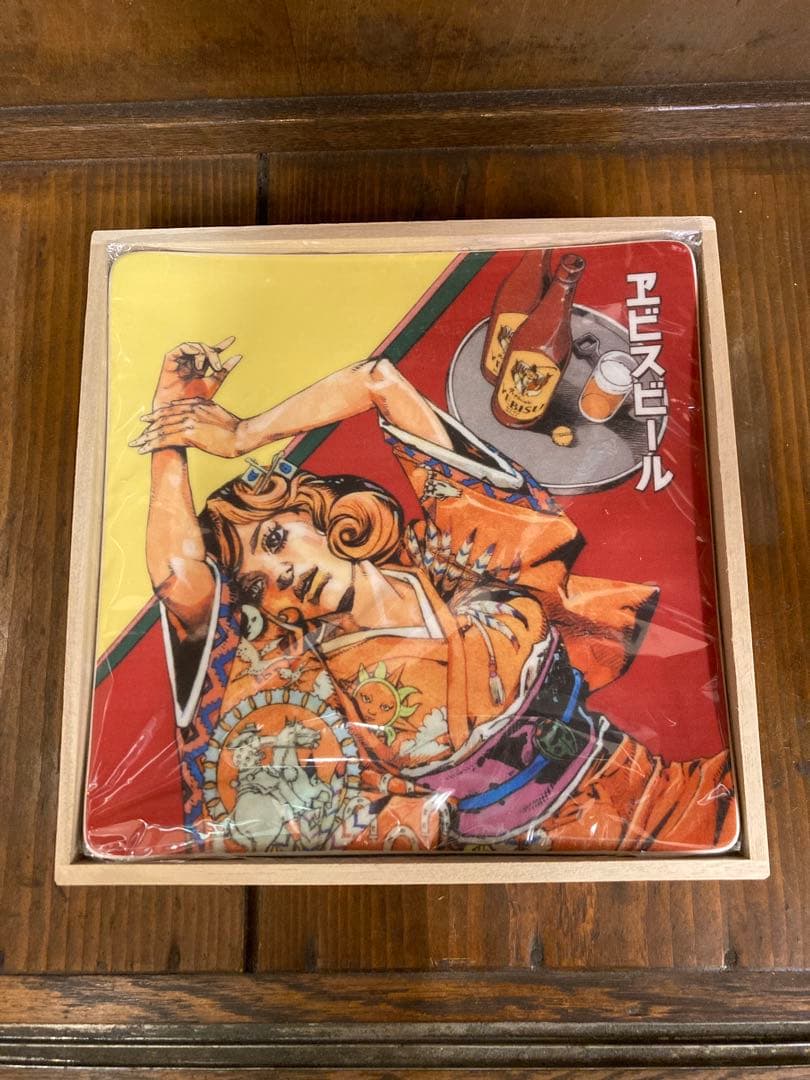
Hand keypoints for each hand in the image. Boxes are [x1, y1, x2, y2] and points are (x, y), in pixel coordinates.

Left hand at [130, 399, 244, 457]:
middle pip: (164, 418)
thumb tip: (198, 418)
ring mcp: (188, 421)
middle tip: (137, 436)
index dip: (158, 416)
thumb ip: (205, 411)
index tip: (147, 421)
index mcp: (196, 403)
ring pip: (162, 429)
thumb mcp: (217, 413)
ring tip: (136, 445)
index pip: (171, 409)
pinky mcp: (189, 434)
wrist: (242, 434)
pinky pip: (166, 440)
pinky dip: (153, 445)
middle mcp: (189, 410)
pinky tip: (144, 449)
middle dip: (149, 428)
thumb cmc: (234, 427)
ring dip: (147, 438)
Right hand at [151, 337, 241, 408]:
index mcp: (200, 368)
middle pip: (205, 349)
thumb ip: (224, 370)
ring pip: (196, 347)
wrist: (180, 407)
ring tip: (205, 367)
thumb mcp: (214, 382)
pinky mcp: (171, 359)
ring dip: (204, 353)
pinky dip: (192, 349)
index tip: (233, 340)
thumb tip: (239, 356)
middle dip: (214, 355)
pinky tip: (198, 354)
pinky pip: (183, 347)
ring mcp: (181, 361)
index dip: (222, 346)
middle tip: (218, 367)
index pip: (212, 353)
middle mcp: (190, 363)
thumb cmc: (196, 399)